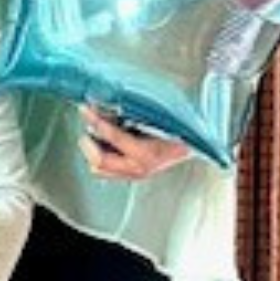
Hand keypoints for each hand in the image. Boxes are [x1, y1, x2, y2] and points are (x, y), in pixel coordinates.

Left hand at [79, 106, 195, 181]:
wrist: (194, 146)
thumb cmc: (179, 129)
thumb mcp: (156, 118)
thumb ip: (130, 114)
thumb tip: (104, 105)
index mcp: (146, 153)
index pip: (112, 136)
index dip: (95, 120)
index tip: (85, 109)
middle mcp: (139, 168)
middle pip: (99, 161)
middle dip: (88, 142)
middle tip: (89, 125)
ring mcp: (135, 174)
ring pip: (99, 169)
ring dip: (92, 150)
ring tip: (97, 134)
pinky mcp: (131, 175)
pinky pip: (106, 170)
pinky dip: (101, 156)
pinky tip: (107, 143)